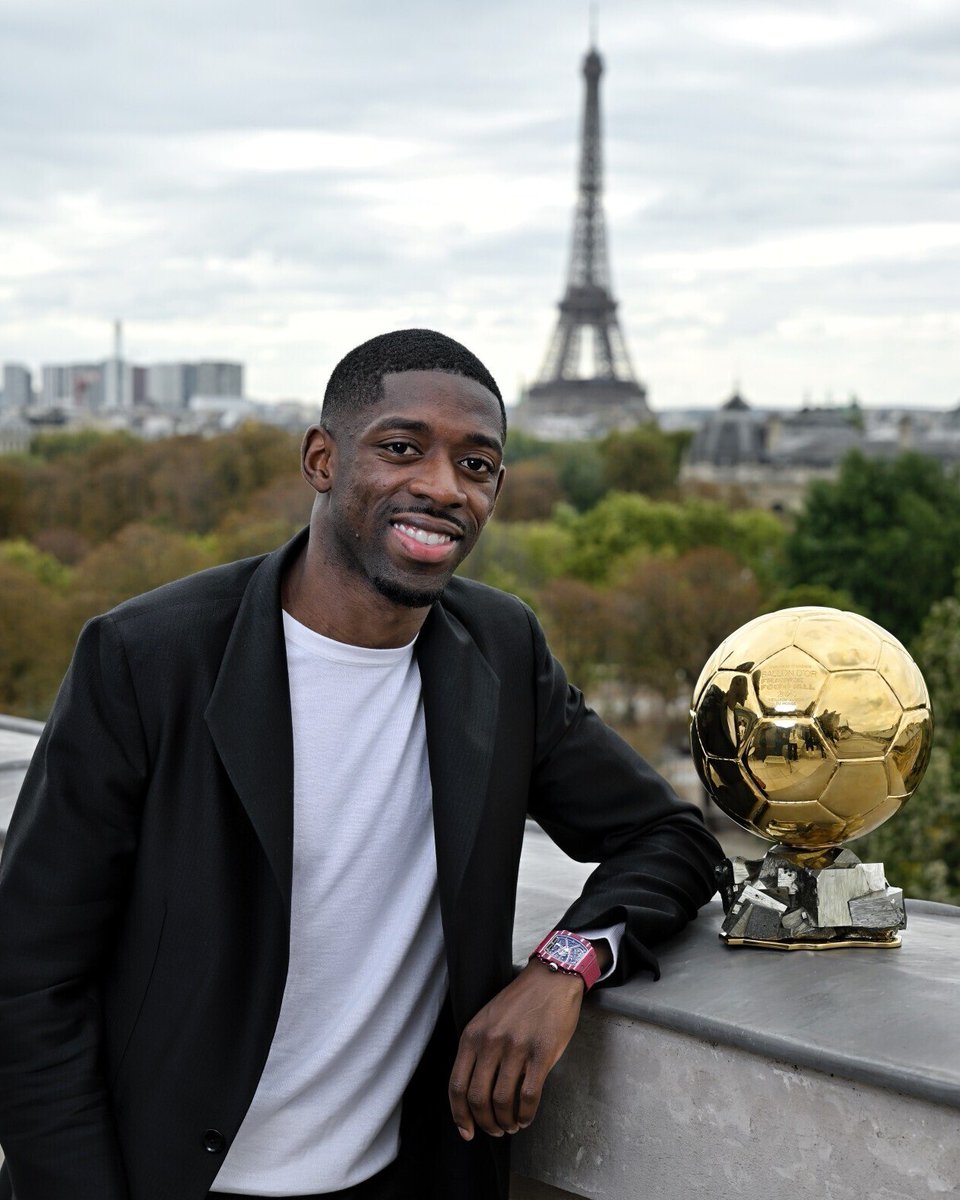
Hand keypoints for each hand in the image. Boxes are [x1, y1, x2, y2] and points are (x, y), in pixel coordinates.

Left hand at [448, 959, 584, 1140]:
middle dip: (484, 1123)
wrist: (551, 979)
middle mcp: (490, 1042)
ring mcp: (515, 1048)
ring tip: (511, 1125)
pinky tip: (526, 1117)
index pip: (457, 1085)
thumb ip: (479, 1050)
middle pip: (477, 1098)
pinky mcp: (541, 1054)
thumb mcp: (488, 1019)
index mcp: (473, 1035)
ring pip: (502, 1101)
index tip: (466, 1132)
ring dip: (505, 1122)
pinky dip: (525, 1114)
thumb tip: (475, 1091)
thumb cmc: (520, 1001)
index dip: (460, 1115)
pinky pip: (528, 1096)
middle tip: (494, 1131)